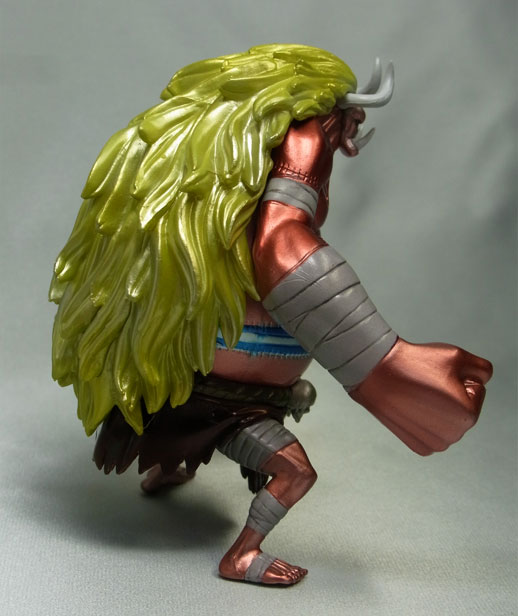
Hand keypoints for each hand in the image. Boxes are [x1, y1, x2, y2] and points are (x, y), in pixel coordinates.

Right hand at [349, 338, 492, 454]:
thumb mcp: (457, 355)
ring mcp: (435, 444)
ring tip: (416, 394)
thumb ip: (482, 369)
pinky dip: (425, 420)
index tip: (435, 374)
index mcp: (468, 414)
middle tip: (425, 383)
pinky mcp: (419, 447)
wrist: (375, 372)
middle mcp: (454, 435)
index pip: (476, 389)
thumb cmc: (414, 363)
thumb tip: (481, 382)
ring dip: (438, 408)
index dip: (458, 377)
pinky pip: (433, 432)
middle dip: (450, 394)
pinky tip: (411, 407)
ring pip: (448, 420)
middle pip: (463, 407)